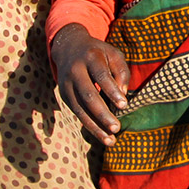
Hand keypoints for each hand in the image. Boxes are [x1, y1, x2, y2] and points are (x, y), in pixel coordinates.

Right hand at [51, 24, 129, 145]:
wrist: (68, 47)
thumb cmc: (98, 53)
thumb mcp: (113, 54)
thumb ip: (121, 72)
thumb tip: (123, 95)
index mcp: (90, 57)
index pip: (101, 75)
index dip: (111, 91)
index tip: (124, 105)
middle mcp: (75, 71)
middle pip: (88, 95)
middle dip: (102, 114)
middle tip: (116, 128)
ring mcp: (66, 84)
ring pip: (80, 109)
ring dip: (95, 126)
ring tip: (111, 140)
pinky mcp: (64, 96)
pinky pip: (77, 113)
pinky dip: (89, 125)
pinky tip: (102, 135)